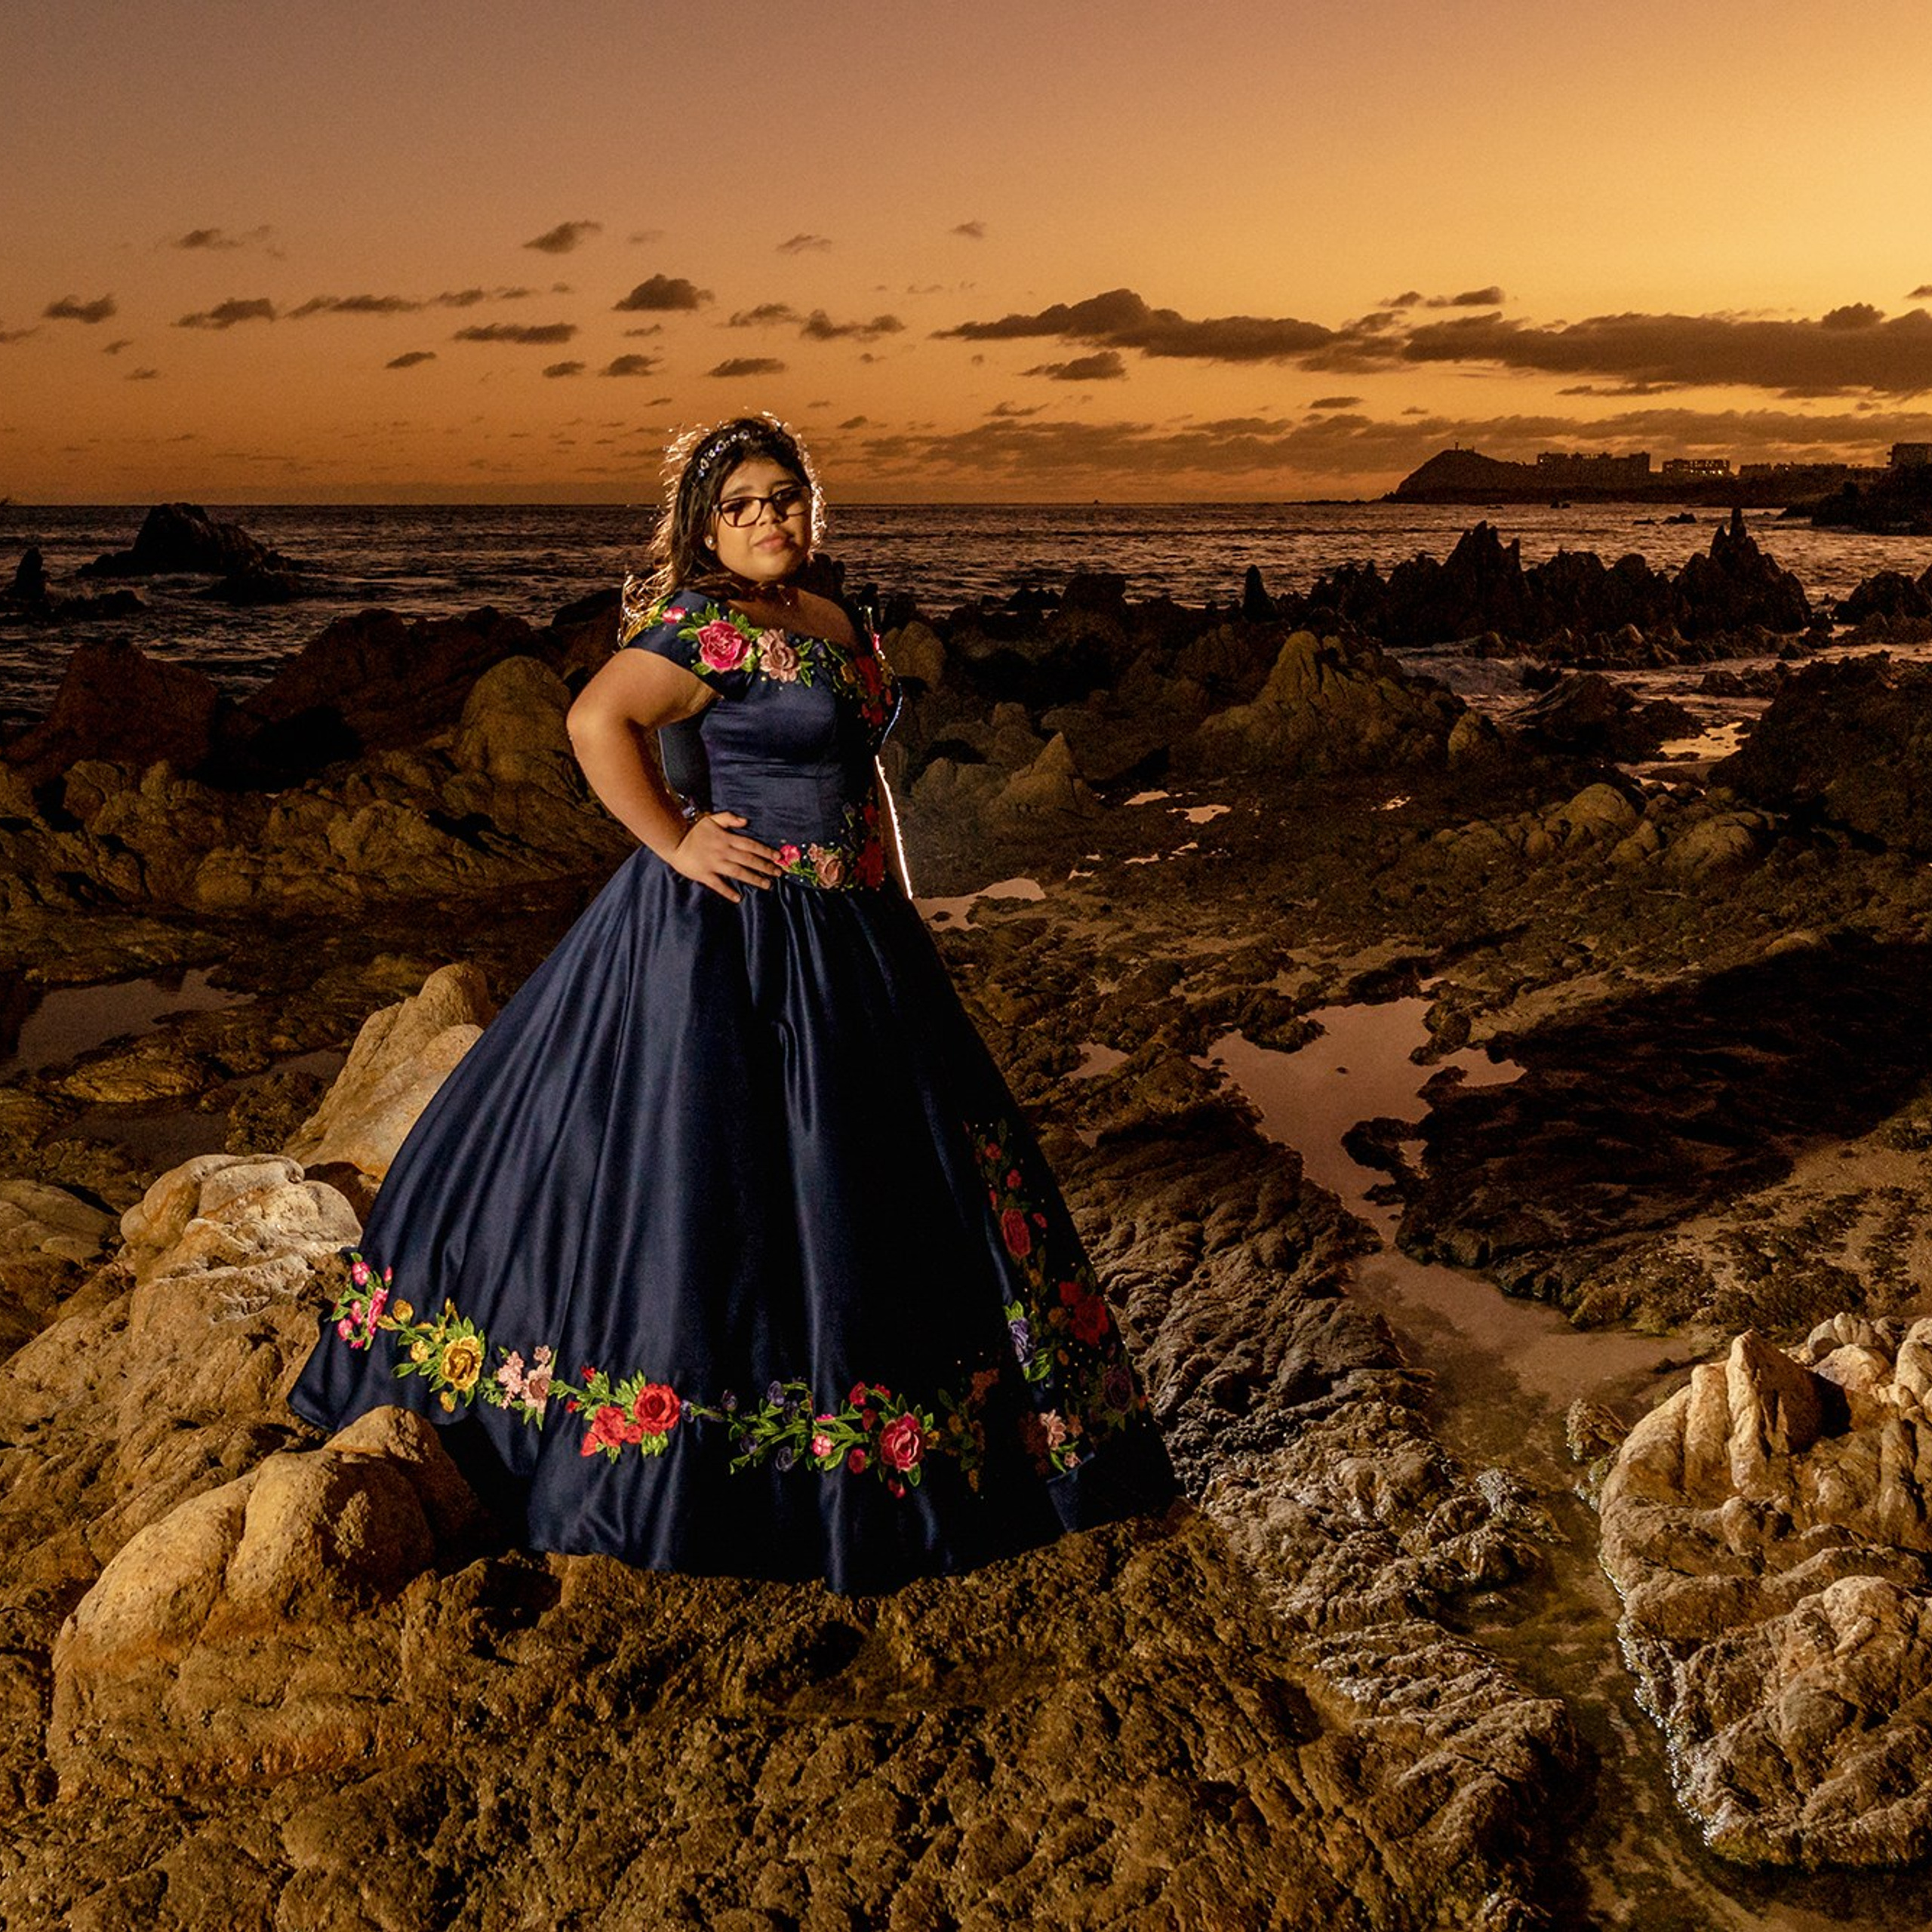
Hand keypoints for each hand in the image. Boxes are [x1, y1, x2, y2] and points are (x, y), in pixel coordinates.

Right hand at [665, 812, 782, 901]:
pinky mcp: (705, 874)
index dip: (765, 851)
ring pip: (739, 872)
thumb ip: (729, 819)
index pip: (751, 845)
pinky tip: (738, 897)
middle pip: (749, 860)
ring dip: (754, 879)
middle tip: (779, 873)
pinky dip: (728, 892)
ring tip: (767, 885)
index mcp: (727, 839)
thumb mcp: (712, 819)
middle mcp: (724, 852)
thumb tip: (746, 821)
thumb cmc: (693, 830)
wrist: (673, 840)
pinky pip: (719, 885)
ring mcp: (715, 864)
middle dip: (765, 867)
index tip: (778, 857)